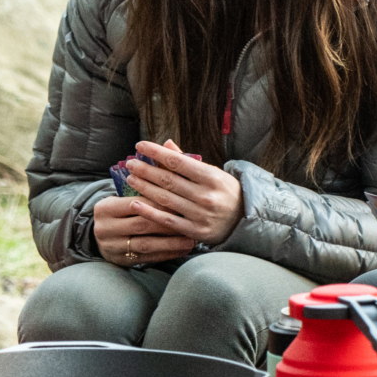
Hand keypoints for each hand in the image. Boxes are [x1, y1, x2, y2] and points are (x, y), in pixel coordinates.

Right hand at [93, 193, 196, 267]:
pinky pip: (147, 258)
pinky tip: (181, 250)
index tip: (180, 201)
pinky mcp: (121, 261)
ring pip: (146, 244)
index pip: (135, 204)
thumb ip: (141, 194)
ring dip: (170, 243)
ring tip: (190, 240)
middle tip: (189, 221)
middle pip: (141, 225)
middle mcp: (105, 228)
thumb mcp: (121, 199)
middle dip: (167, 223)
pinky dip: (166, 254)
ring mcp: (112, 247)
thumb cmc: (119, 212)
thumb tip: (172, 182)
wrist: (101, 234)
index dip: (158, 203)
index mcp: (105, 208)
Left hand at [123, 141, 242, 245]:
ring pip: (165, 198)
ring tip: (130, 178)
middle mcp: (206, 195)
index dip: (156, 152)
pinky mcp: (196, 231)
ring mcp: (200, 214)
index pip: (177, 161)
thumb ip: (189, 160)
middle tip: (130, 162)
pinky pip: (168, 221)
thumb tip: (166, 144)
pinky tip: (135, 203)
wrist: (246, 221)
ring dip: (144, 187)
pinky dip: (150, 212)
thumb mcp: (213, 173)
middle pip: (168, 180)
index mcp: (212, 177)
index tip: (140, 145)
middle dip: (146, 169)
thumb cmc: (226, 193)